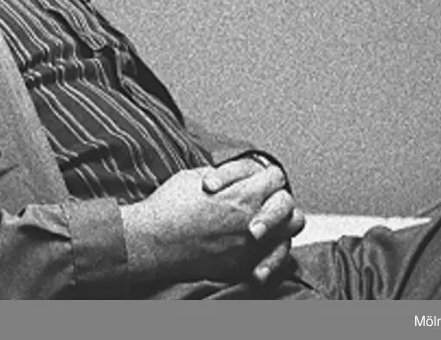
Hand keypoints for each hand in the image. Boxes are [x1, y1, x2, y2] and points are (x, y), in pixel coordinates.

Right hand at [121, 165, 297, 285]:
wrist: (152, 241)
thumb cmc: (168, 208)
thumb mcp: (194, 176)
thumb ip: (226, 175)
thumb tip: (239, 175)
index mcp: (242, 194)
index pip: (275, 178)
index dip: (266, 175)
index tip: (259, 179)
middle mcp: (252, 221)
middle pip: (289, 207)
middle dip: (278, 201)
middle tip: (265, 201)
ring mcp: (250, 247)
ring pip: (288, 235)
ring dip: (281, 226)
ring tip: (266, 224)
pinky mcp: (242, 266)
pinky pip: (273, 261)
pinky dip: (271, 253)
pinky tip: (259, 247)